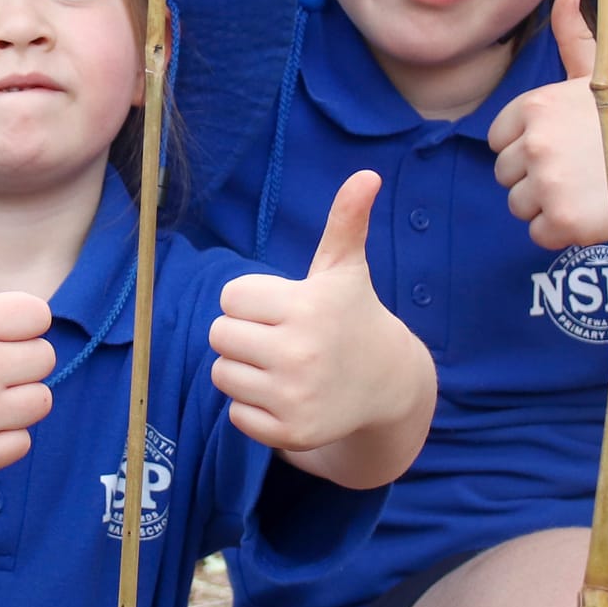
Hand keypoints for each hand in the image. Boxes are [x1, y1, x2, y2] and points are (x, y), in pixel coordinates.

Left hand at [209, 171, 428, 461]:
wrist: (388, 384)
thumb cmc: (352, 316)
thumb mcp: (345, 269)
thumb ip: (346, 221)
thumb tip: (367, 174)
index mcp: (306, 307)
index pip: (231, 297)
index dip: (252, 301)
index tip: (284, 308)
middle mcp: (299, 353)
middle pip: (219, 334)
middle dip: (242, 333)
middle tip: (278, 337)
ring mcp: (293, 396)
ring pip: (222, 374)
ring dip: (243, 369)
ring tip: (282, 366)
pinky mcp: (289, 432)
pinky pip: (235, 413)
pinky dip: (253, 407)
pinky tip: (286, 396)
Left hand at [487, 0, 607, 251]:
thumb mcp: (598, 76)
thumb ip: (572, 36)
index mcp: (534, 105)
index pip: (499, 140)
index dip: (529, 148)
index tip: (565, 147)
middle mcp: (535, 141)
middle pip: (505, 175)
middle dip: (536, 179)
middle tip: (580, 171)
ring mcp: (547, 181)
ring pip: (519, 206)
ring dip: (547, 206)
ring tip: (587, 190)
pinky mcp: (560, 219)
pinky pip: (537, 234)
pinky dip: (561, 232)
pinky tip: (592, 212)